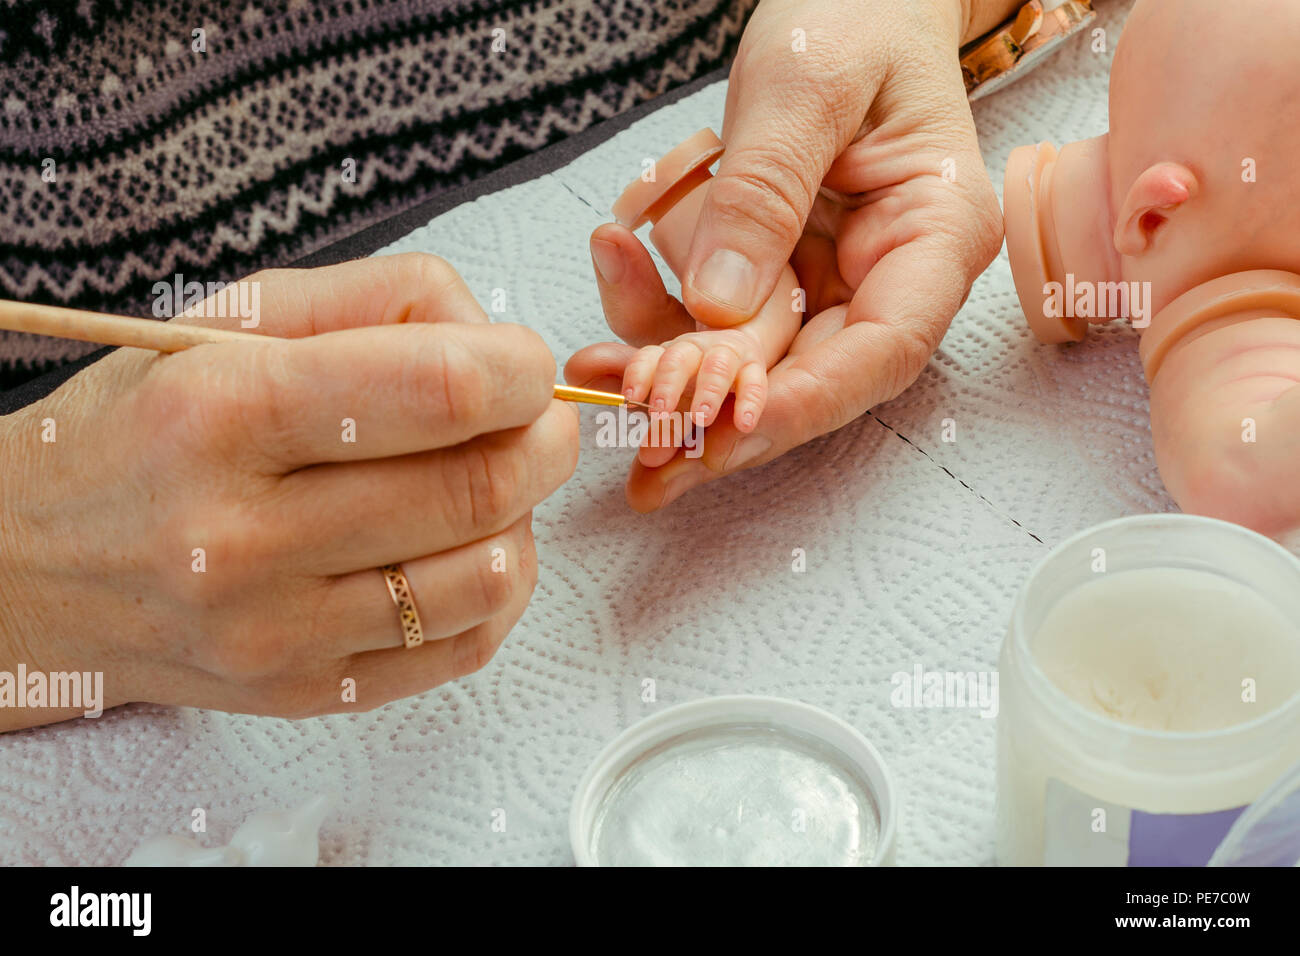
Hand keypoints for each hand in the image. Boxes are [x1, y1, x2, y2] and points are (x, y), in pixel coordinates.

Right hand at [0, 254, 578, 730]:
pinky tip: (458, 549)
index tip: (519, 364)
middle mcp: (242, 538)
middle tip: (532, 419)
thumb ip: (377, 301)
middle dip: (543, 439)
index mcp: (221, 414)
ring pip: (491, 575)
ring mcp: (277, 632)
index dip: (518, 370)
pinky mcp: (306, 691)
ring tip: (482, 483)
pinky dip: (494, 587)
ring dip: (521, 517)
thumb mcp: (230, 322)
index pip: (439, 391)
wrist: (32, 567)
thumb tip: (497, 341)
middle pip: (481, 486)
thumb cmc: (144, 428)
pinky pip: (467, 647)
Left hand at [567, 0, 1005, 510]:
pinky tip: (608, 288)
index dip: (801, 404)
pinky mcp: (778, 270)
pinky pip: (713, 311)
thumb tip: (716, 308)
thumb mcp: (805, 85)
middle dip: (717, 414)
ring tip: (595, 374)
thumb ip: (764, 191)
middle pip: (808, 375)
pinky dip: (656, 308)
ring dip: (672, 372)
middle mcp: (889, 275)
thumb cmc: (852, 17)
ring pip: (750, 357)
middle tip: (643, 461)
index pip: (880, 350)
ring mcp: (831, 277)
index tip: (721, 434)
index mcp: (935, 234)